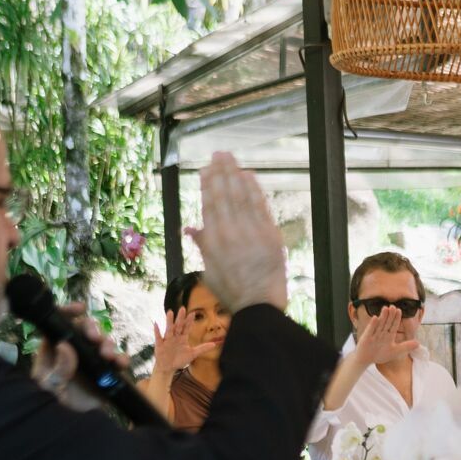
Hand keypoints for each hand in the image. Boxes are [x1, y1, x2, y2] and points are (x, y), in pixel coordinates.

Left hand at [31, 302, 119, 411]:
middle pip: (84, 330)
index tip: (79, 309)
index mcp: (53, 350)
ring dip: (108, 344)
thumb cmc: (52, 404)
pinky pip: (117, 361)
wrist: (72, 424)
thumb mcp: (49, 387)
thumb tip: (64, 345)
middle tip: (95, 338)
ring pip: (102, 343)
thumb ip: (57, 368)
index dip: (68, 312)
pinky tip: (120, 363)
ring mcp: (92, 361)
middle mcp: (74, 352)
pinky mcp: (106, 373)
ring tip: (107, 355)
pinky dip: (121, 359)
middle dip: (93, 328)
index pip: (58, 325)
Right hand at [149, 310, 201, 376]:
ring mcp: (167, 340)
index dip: (189, 321)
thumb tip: (214, 344)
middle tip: (183, 308)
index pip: (187, 328)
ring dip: (169, 321)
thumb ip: (202, 348)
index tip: (193, 313)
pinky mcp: (160, 345)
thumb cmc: (179, 359)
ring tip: (170, 312)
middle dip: (181, 318)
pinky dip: (157, 331)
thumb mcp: (192, 354)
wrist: (168, 367)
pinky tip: (156, 324)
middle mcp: (175, 337)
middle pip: (178, 326)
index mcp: (182, 338)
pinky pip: (158, 337)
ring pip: (169, 329)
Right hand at [190, 151, 286, 311]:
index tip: (206, 168)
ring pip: (242, 196)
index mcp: (213, 240)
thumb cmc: (231, 291)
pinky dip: (255, 189)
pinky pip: (261, 206)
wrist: (258, 305)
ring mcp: (252, 232)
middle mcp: (231, 232)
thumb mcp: (208, 270)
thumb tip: (189, 228)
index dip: (207, 184)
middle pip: (225, 195)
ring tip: (232, 158)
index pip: (209, 204)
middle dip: (221, 172)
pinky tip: (250, 176)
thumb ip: (202, 245)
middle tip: (219, 154)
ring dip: (237, 174)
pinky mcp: (271, 235)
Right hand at [351, 306, 419, 365]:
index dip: (396, 318)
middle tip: (393, 306)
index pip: (393, 325)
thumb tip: (418, 343)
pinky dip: (373, 324)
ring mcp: (374, 334)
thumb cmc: (380, 354)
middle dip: (390, 315)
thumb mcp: (395, 351)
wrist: (366, 359)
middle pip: (387, 323)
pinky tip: (375, 318)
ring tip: (385, 308)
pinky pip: (370, 330)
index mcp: (389, 335)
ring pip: (379, 324)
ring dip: (382, 317)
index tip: (399, 310)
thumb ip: (406, 346)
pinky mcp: (366, 338)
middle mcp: (381, 333)